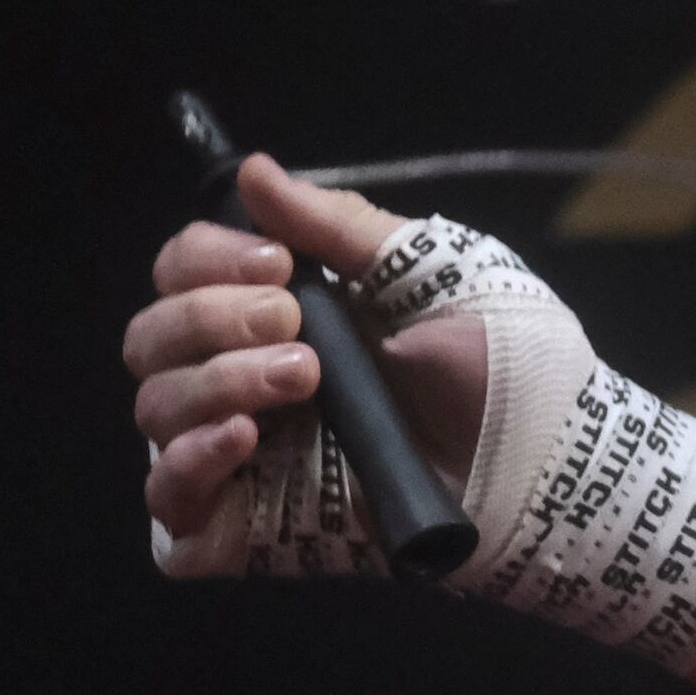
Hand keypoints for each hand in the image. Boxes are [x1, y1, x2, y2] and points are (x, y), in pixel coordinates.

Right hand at [130, 157, 487, 549]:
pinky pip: (168, 499)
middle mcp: (241, 376)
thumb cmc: (501, 359)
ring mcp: (236, 452)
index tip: (277, 264)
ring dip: (216, 380)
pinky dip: (187, 464)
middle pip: (151, 336)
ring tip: (304, 379)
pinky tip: (244, 439)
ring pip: (155, 407)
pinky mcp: (241, 523)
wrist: (544, 456)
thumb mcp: (434, 271)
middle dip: (211, 317)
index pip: (182, 272)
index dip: (205, 258)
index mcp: (281, 310)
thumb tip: (254, 171)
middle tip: (292, 323)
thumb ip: (341, 225)